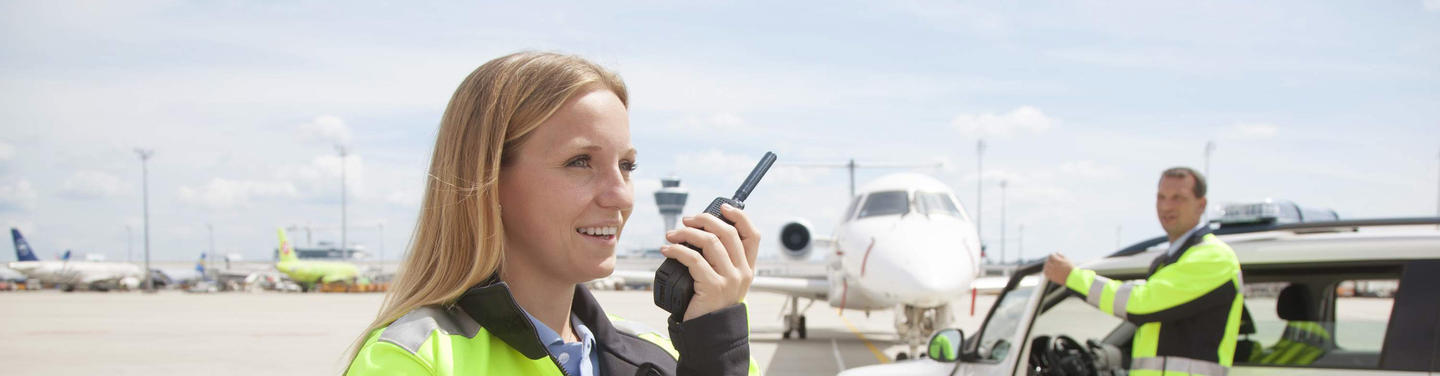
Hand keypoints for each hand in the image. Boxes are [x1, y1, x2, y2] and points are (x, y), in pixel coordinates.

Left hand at [660, 204, 759, 320]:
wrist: (708, 332)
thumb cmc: (710, 303)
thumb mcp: (724, 281)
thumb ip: (721, 260)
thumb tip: (699, 231)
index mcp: (748, 268)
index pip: (752, 235)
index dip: (739, 216)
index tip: (723, 207)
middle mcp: (742, 272)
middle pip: (727, 233)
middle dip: (704, 220)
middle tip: (685, 220)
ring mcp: (729, 280)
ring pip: (710, 243)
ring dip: (686, 233)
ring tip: (671, 235)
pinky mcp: (712, 287)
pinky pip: (694, 259)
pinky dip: (677, 250)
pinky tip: (667, 250)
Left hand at [1043, 253, 1072, 285]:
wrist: (1073, 278)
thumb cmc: (1071, 268)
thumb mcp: (1067, 260)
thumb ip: (1061, 255)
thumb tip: (1057, 252)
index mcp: (1057, 261)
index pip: (1051, 255)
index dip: (1053, 255)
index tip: (1054, 256)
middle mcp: (1053, 266)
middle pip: (1048, 261)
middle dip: (1050, 260)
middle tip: (1052, 260)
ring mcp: (1052, 272)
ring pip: (1046, 266)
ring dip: (1047, 265)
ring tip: (1050, 265)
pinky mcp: (1051, 277)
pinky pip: (1046, 273)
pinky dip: (1046, 270)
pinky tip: (1048, 270)